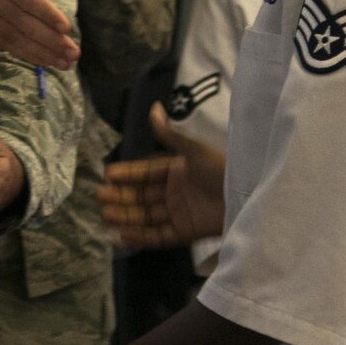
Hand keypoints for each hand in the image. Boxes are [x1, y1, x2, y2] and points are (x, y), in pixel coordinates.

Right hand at [0, 0, 79, 68]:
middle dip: (52, 40)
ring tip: (68, 62)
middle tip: (75, 52)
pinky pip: (8, 46)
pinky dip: (28, 56)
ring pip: (19, 39)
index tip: (64, 25)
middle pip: (26, 24)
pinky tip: (47, 63)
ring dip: (44, 53)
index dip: (44, 12)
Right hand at [98, 103, 226, 246]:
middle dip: (121, 197)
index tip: (107, 174)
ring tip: (104, 215)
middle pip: (143, 196)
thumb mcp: (193, 150)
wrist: (246, 195)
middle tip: (99, 197)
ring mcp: (180, 213)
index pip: (146, 172)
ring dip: (126, 216)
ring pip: (147, 216)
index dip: (127, 174)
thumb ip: (169, 134)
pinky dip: (142, 236)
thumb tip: (153, 108)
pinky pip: (159, 236)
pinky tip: (122, 234)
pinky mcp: (186, 233)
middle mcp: (176, 192)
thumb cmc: (220, 169)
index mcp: (178, 170)